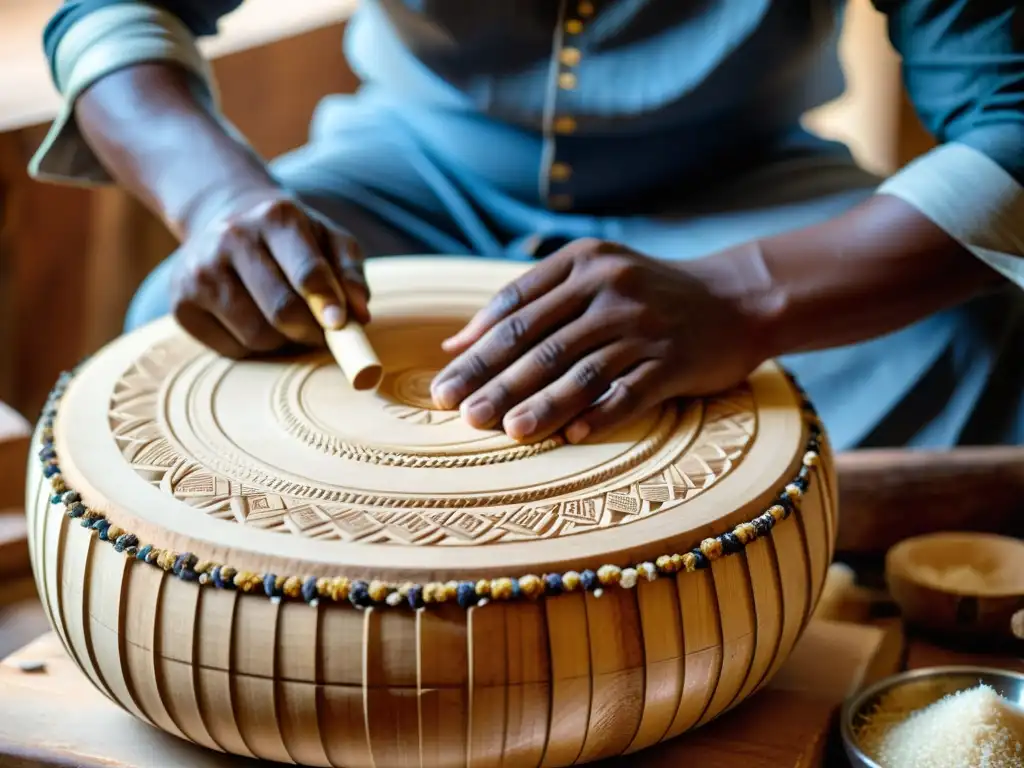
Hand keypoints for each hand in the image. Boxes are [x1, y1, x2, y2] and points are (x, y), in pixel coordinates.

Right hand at [170, 188, 369, 357]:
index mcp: (276, 217)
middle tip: (320, 332)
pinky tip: (253, 321)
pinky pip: (229, 349)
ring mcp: (200, 270)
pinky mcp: (180, 301)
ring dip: (281, 341)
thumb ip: (350, 273)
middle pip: (282, 310)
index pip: (306, 272)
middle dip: (309, 331)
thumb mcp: (328, 239)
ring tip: (286, 321)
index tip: (340, 325)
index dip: (326, 304)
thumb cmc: (291, 237)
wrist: (223, 217)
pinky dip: (251, 348)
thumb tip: (359, 316)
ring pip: (256, 335)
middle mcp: (232, 238)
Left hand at [431, 238, 761, 442]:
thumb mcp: (590, 278)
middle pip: (541, 341)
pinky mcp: (674, 360)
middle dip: (496, 380)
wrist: (736, 299)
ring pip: (581, 369)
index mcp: (583, 262)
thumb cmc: (647, 294)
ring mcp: (645, 325)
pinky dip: (598, 414)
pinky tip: (569, 437)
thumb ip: (528, 303)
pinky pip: (630, 392)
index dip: (477, 348)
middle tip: (461, 413)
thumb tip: (455, 344)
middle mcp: (612, 288)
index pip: (516, 307)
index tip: (444, 384)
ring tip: (505, 430)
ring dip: (540, 403)